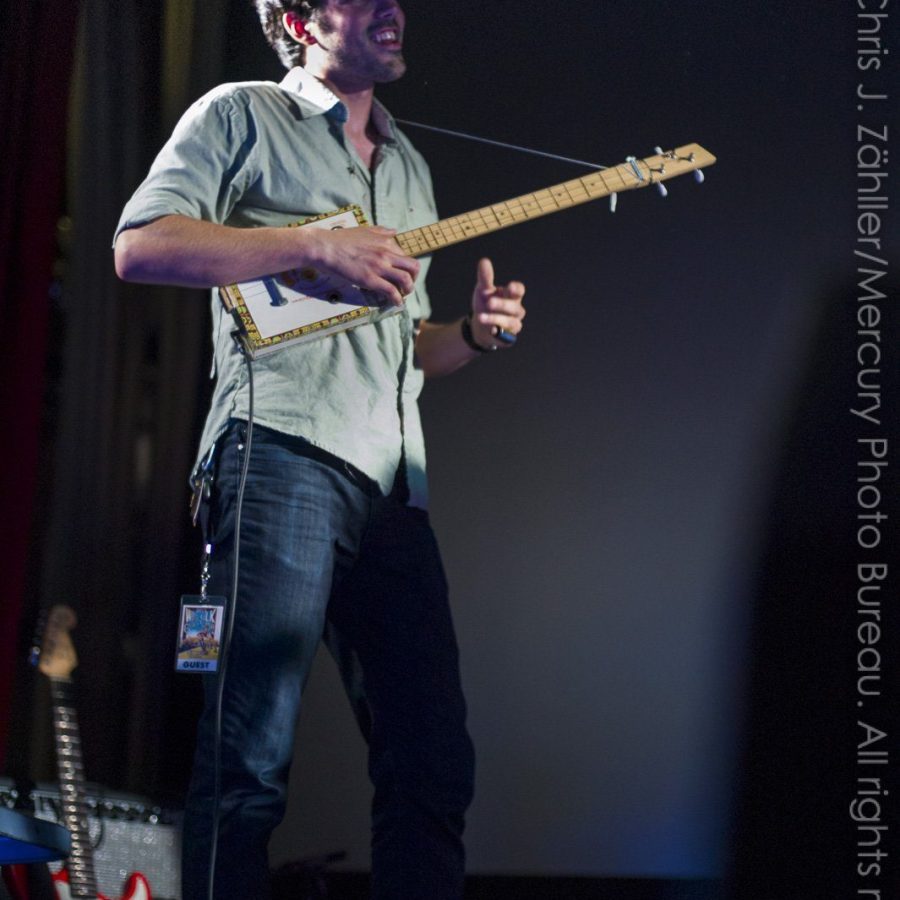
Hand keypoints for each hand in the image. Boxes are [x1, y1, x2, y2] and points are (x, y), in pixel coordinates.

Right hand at [303, 225, 419, 306]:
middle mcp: (386, 253)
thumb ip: (381, 231)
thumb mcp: (364, 230)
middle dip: (414, 278)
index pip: (405, 256)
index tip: (402, 274)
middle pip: (413, 267)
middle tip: (407, 286)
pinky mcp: (371, 280)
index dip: (406, 267)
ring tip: (403, 295)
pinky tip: (396, 303)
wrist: (324, 247)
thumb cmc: (340, 239)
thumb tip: (394, 232)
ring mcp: (379, 267)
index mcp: (385, 241)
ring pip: (406, 280)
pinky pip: (391, 291)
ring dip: (408, 290)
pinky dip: (397, 299)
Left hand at [470, 258, 525, 348]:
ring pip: (511, 322)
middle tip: (489, 302)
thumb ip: (485, 278)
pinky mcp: (509, 337)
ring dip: (496, 319)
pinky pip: (507, 336)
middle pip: (515, 307)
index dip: (516, 289)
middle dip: (502, 304)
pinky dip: (499, 332)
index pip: (519, 290)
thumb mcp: (483, 290)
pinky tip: (491, 330)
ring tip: (481, 317)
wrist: (480, 326)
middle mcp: (516, 310)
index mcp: (511, 296)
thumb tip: (484, 261)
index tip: (509, 287)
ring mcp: (514, 324)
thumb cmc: (486, 304)